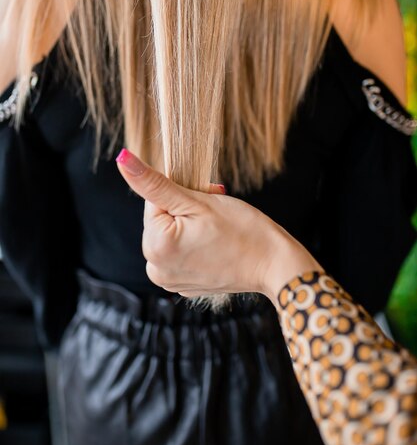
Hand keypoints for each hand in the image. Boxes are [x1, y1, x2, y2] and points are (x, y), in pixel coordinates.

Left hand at [116, 149, 319, 301]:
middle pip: (161, 220)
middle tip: (215, 214)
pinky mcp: (182, 286)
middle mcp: (155, 269)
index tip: (206, 198)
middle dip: (185, 210)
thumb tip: (121, 158)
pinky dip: (194, 245)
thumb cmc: (242, 229)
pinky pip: (180, 254)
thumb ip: (154, 183)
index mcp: (155, 247)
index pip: (154, 201)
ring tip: (216, 230)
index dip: (182, 193)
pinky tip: (216, 246)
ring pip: (170, 235)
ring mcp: (169, 281)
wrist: (274, 265)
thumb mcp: (197, 200)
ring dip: (189, 226)